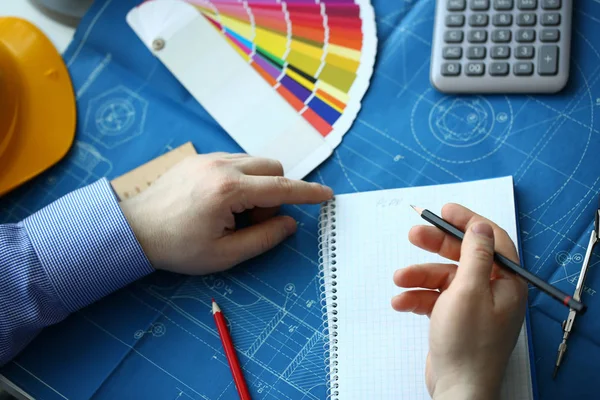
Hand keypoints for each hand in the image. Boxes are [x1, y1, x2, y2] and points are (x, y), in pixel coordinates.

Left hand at [119, 152, 332, 274]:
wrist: (133, 230)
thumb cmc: (178, 248)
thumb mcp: (225, 255)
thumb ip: (264, 238)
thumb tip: (290, 224)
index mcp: (229, 190)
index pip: (281, 187)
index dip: (308, 192)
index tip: (327, 195)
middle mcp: (222, 166)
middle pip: (272, 167)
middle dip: (276, 193)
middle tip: (254, 222)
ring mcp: (209, 157)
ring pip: (254, 163)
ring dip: (258, 186)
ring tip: (233, 214)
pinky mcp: (199, 157)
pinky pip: (236, 161)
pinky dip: (242, 180)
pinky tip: (221, 202)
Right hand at [391, 203, 526, 399]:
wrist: (457, 389)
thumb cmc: (467, 344)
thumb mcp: (470, 290)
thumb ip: (476, 254)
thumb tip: (480, 225)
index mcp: (506, 282)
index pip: (491, 240)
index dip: (468, 221)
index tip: (444, 210)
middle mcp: (492, 291)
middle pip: (463, 256)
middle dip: (436, 246)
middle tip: (414, 233)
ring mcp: (472, 306)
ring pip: (443, 277)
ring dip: (419, 276)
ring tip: (398, 279)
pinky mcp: (454, 318)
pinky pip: (434, 298)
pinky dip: (417, 298)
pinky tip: (401, 302)